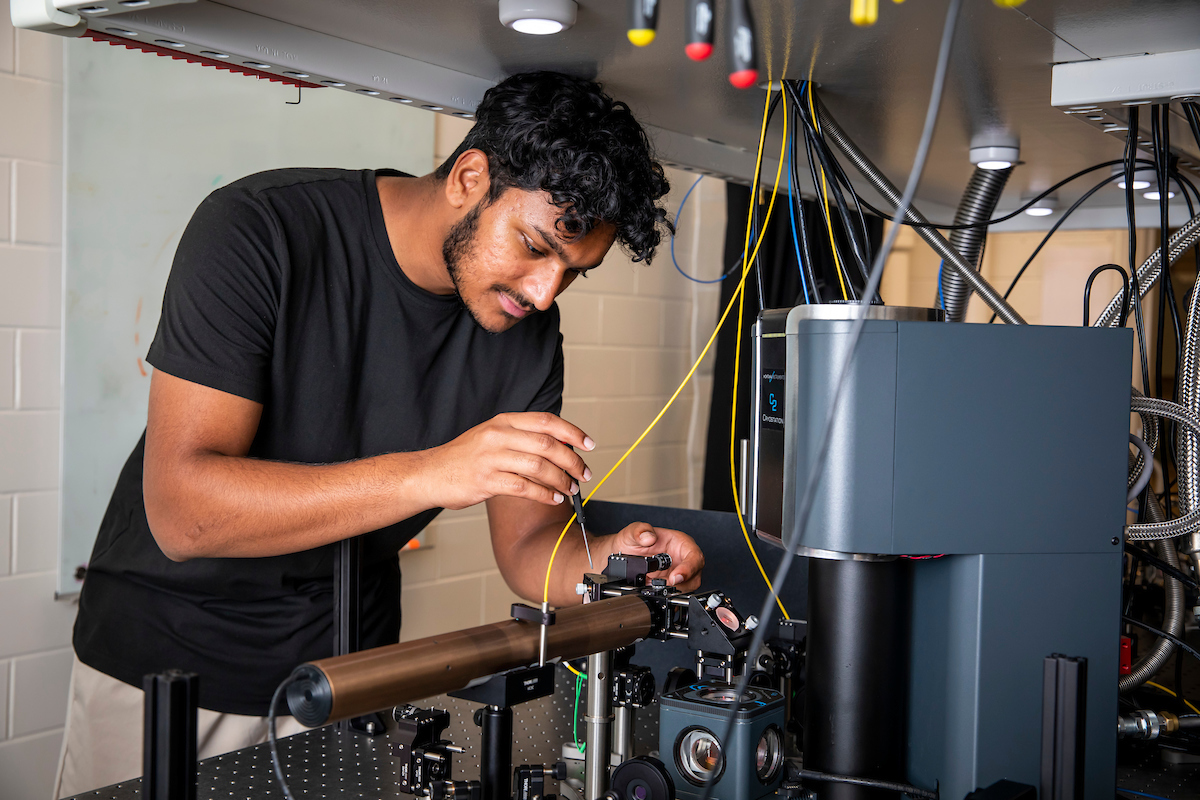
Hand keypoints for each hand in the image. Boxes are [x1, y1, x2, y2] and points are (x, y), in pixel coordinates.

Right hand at [424, 412, 593, 509]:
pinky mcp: (485, 481)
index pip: (546, 421)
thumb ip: (522, 437)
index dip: (572, 432)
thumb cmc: (464, 457)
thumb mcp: (491, 436)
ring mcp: (491, 458)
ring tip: (571, 489)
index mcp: (503, 421)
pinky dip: (544, 495)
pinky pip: (524, 488)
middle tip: (584, 473)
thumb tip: (561, 444)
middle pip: (548, 444)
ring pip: (539, 467)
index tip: (589, 444)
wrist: (429, 474)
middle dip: (572, 460)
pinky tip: (553, 499)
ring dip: (561, 480)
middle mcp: (498, 436)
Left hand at [602, 522, 703, 591]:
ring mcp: (678, 573)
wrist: (623, 552)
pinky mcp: (670, 585)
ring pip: (687, 588)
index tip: (676, 577)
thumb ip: (640, 531)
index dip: (689, 569)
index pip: (695, 556)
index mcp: (681, 543)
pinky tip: (653, 589)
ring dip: (672, 591)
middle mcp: (683, 559)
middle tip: (662, 585)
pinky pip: (675, 594)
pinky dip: (665, 595)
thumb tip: (648, 537)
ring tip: (653, 585)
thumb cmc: (633, 539)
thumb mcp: (632, 532)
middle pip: (695, 576)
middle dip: (681, 584)